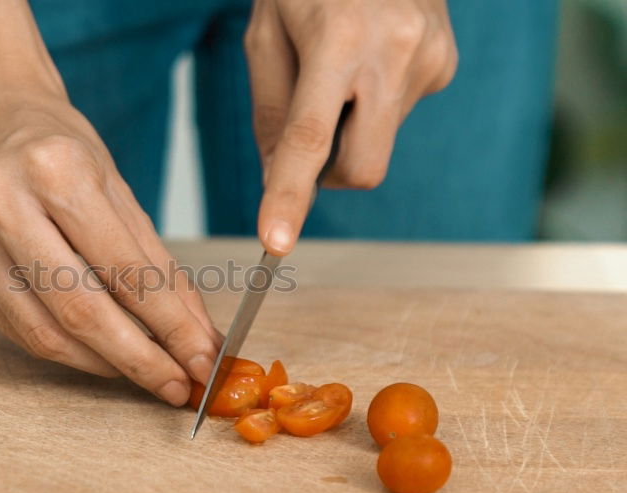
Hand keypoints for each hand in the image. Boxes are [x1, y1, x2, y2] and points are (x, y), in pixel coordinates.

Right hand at [0, 89, 220, 404]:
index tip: (203, 358)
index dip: (171, 325)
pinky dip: (67, 351)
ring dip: (104, 364)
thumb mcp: (113, 181)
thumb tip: (192, 326)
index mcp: (55, 170)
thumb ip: (152, 257)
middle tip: (179, 386)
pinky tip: (100, 356)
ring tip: (146, 374)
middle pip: (82, 310)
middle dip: (140, 359)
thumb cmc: (51, 141)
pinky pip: (18, 331)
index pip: (126, 270)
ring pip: (45, 333)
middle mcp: (3, 207)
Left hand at [245, 0, 458, 254]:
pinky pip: (397, 114)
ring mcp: (429, 60)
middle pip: (362, 169)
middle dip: (329, 175)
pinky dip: (373, 103)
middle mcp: (394, 53)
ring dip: (351, 126)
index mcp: (337, 41)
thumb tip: (279, 174)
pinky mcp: (446, 64)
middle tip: (309, 135)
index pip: (310, 138)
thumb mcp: (266, 31)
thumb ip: (271, 109)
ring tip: (340, 63)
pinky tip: (369, 56)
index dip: (290, 195)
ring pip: (378, 142)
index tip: (275, 242)